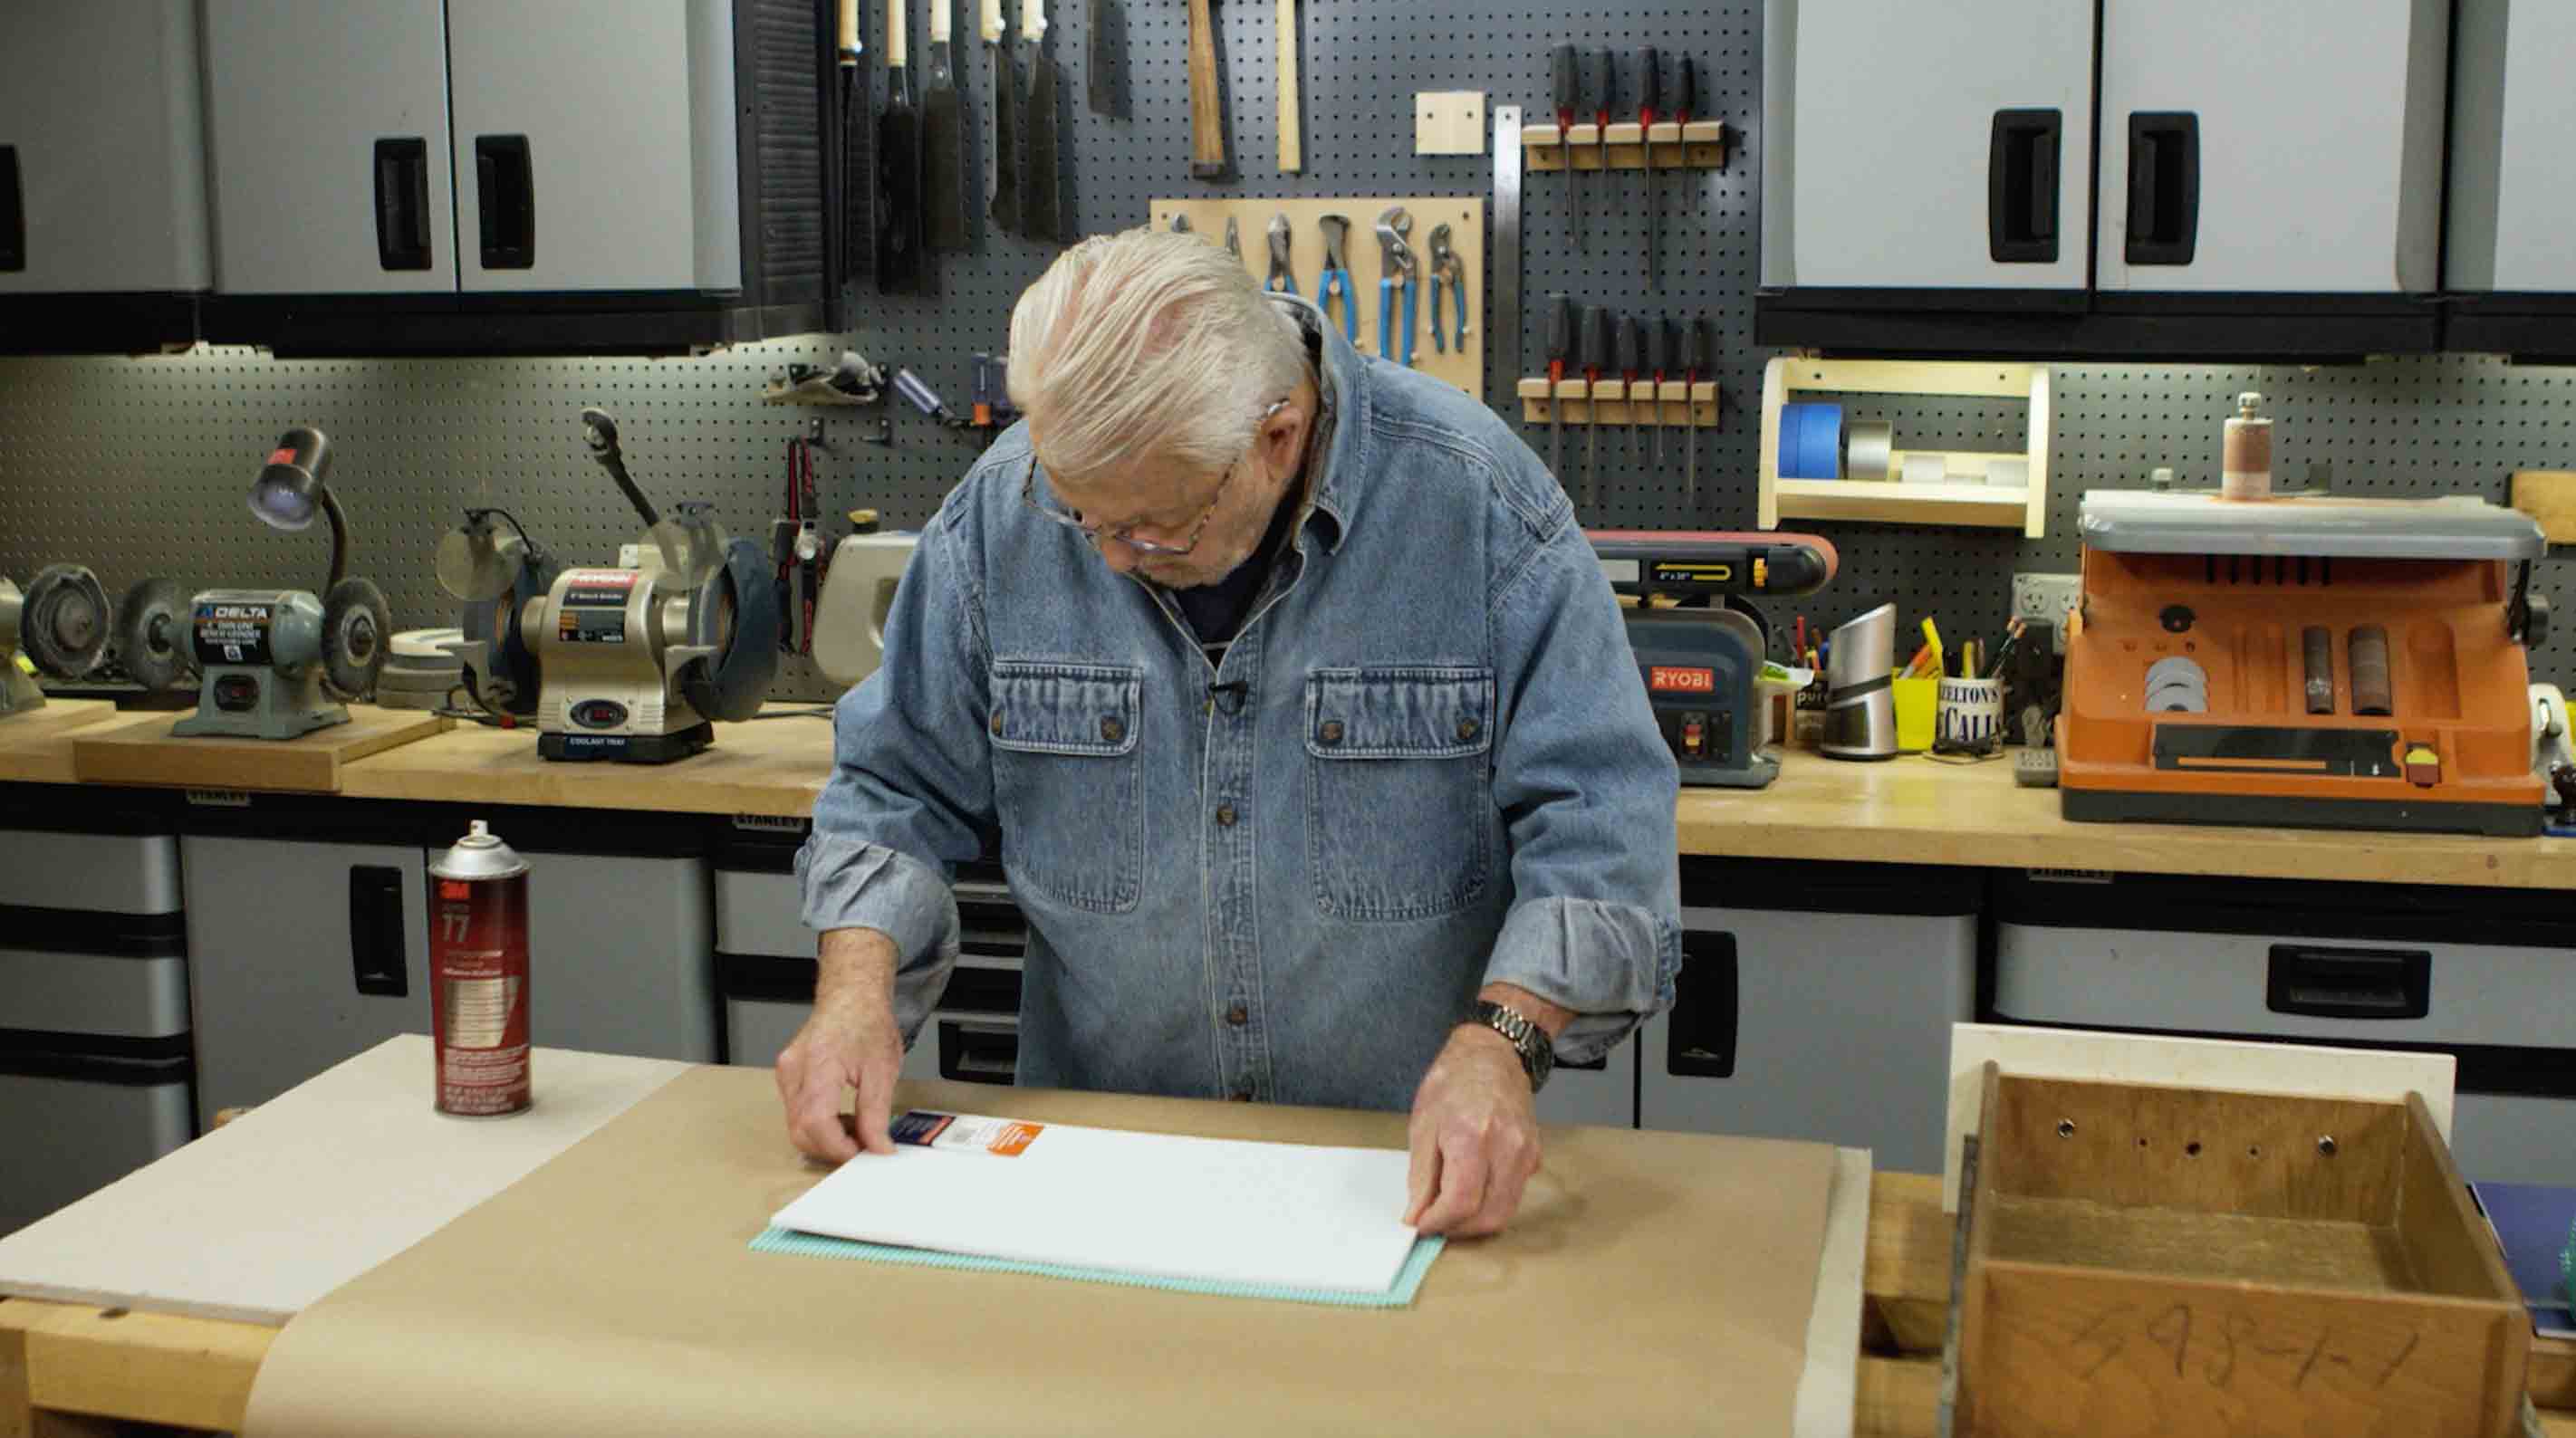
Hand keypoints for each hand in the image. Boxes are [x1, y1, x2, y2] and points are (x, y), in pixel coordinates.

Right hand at [774, 929, 903, 1161]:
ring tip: (856, 1128)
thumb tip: (877, 1147)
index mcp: (818, 1065)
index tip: (861, 1153)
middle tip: (862, 1146)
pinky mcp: (787, 1075)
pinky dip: (818, 1122)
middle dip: (831, 1147)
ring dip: (824, 1136)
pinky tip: (841, 1116)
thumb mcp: (882, 1071)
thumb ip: (876, 1114)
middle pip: (800, 1130)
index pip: (816, 1123)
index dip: (837, 1147)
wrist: (852, 996)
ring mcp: (786, 1072)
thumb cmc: (866, 1022)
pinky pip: (796, 1111)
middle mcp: (793, 1070)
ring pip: (796, 1124)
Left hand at [1403, 1024, 1542, 1236]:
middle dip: (1458, 1229)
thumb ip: (1420, 1177)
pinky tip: (1471, 1188)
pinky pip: (1513, 1195)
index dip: (1438, 1223)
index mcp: (1472, 1137)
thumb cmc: (1454, 1082)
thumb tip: (1416, 1216)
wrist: (1492, 1055)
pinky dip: (1490, 1202)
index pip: (1461, 1203)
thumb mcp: (1423, 1125)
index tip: (1420, 1224)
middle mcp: (1507, 1148)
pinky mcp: (1534, 1156)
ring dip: (1476, 1220)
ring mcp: (1526, 1153)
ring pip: (1505, 1212)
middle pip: (1489, 1217)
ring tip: (1450, 1208)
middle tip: (1435, 1221)